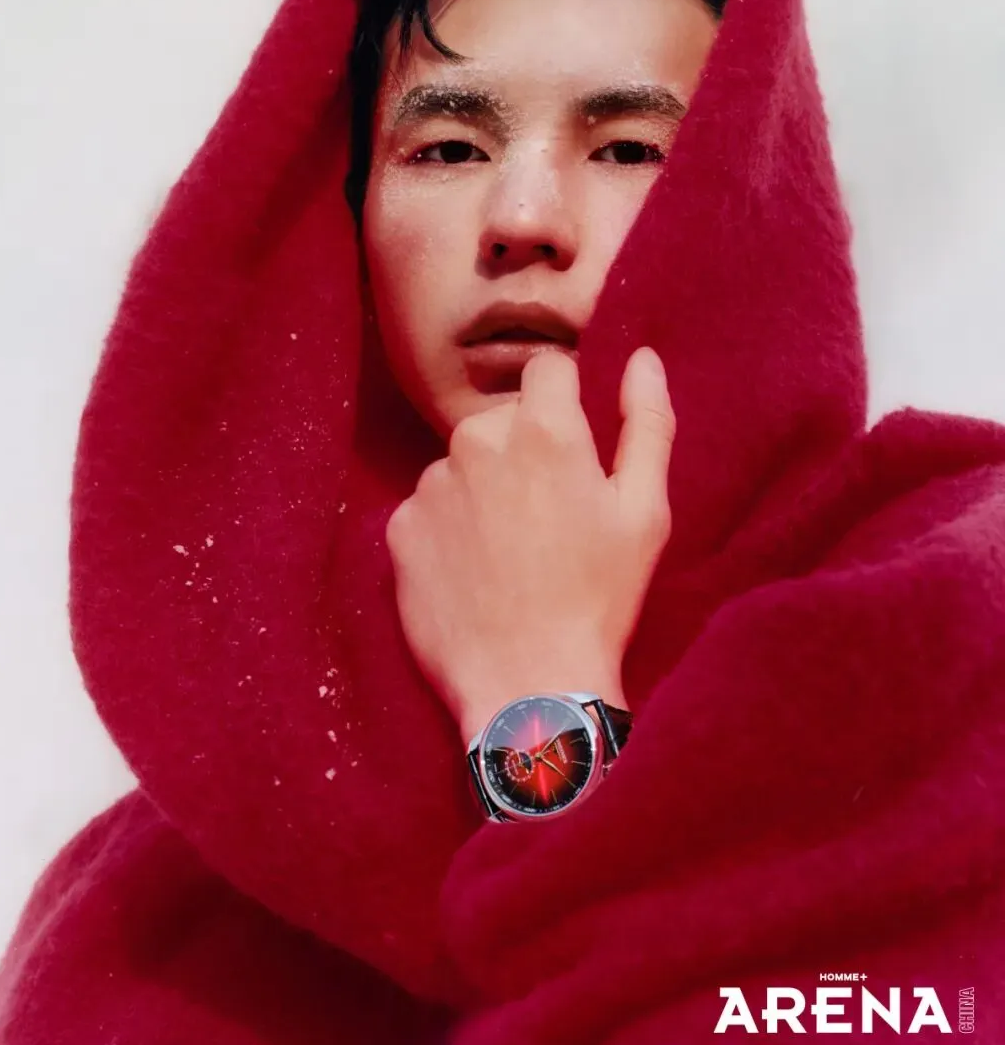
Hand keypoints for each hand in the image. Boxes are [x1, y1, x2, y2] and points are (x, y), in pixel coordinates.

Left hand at [385, 346, 675, 742]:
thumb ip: (647, 423)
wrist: (526, 685)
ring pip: (463, 462)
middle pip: (502, 418)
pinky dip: (449, 527)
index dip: (565, 402)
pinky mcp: (398, 527)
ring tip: (511, 550)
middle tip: (548, 514)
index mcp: (542, 429)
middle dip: (524, 448)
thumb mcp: (644, 511)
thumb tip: (643, 358)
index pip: (548, 370)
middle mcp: (476, 441)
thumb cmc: (599, 598)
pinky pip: (429, 507)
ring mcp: (430, 484)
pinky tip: (475, 571)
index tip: (574, 448)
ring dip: (484, 487)